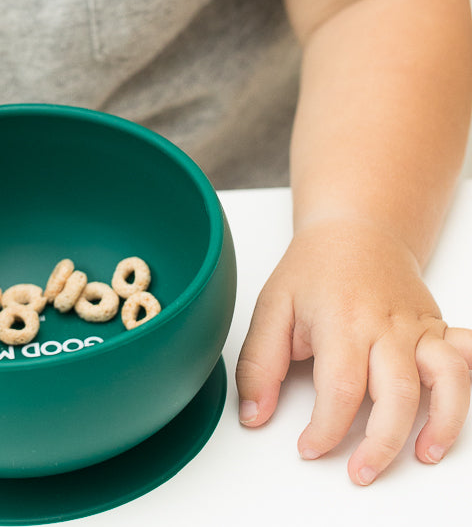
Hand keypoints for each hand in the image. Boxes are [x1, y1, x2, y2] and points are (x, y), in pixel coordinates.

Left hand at [235, 222, 471, 484]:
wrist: (354, 231)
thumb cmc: (313, 271)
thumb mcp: (272, 309)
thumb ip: (259, 365)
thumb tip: (253, 415)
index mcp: (341, 321)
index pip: (341, 388)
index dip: (326, 429)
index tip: (310, 449)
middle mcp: (385, 325)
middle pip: (397, 393)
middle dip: (382, 443)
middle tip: (360, 472)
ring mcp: (417, 327)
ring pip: (445, 379)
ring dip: (441, 422)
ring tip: (423, 454)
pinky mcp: (438, 329)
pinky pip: (466, 354)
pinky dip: (471, 379)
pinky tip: (456, 406)